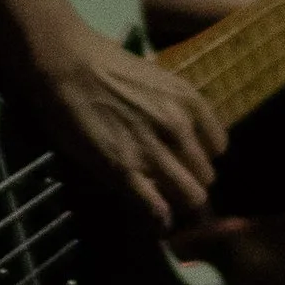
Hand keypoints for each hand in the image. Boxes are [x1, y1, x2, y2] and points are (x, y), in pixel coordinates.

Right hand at [21, 14, 228, 232]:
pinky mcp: (125, 172)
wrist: (66, 63)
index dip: (198, 156)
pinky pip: (158, 211)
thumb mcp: (155, 79)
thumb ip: (173, 107)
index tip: (182, 159)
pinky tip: (151, 218)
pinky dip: (157, 220)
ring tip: (158, 198)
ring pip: (191, 198)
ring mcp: (153, 151)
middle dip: (188, 180)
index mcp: (189, 100)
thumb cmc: (105, 64)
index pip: (218, 147)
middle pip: (205, 176)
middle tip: (166, 180)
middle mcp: (179, 126)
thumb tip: (179, 132)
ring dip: (176, 202)